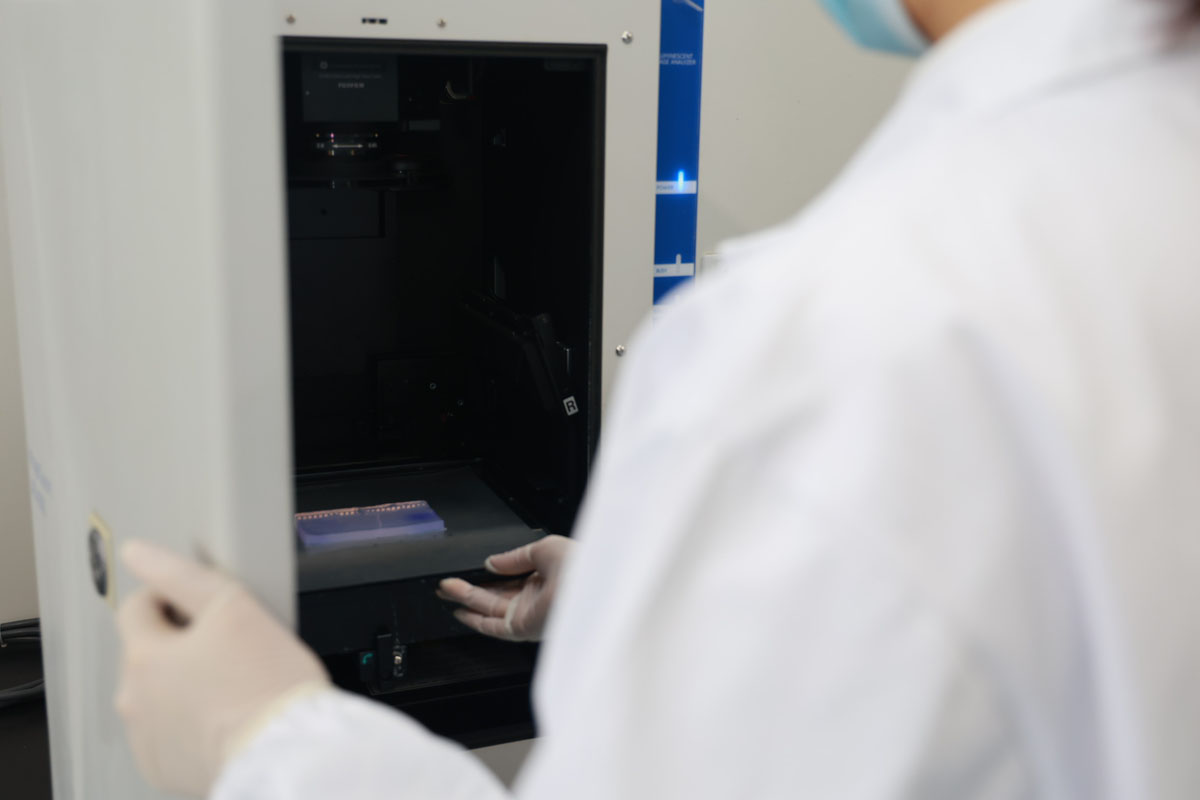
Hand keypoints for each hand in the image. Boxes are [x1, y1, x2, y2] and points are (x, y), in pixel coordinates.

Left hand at [115, 541, 329, 797]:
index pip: (138, 607)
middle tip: (230, 647)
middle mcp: (135, 700)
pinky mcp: (167, 767)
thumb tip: (139, 553)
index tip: (206, 608)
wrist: (287, 753)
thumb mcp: (235, 607)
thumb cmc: (269, 686)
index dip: (172, 597)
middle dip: (180, 643)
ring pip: (157, 694)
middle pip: (147, 652)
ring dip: (184, 684)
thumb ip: (182, 575)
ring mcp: (148, 739)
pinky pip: (169, 733)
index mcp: (145, 657)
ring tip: (233, 685)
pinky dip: (190, 722)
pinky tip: (225, 717)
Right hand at [438, 535, 572, 641]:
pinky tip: (460, 611)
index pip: (510, 579)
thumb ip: (514, 557)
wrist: (592, 586)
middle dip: (470, 589)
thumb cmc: (580, 565)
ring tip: (445, 590)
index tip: (470, 569)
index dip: (488, 575)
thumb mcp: (543, 549)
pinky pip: (494, 626)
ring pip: (489, 610)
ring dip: (466, 600)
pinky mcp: (523, 628)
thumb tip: (491, 562)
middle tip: (449, 583)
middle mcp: (536, 599)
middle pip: (495, 596)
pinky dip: (475, 620)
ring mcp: (529, 614)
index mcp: (545, 578)